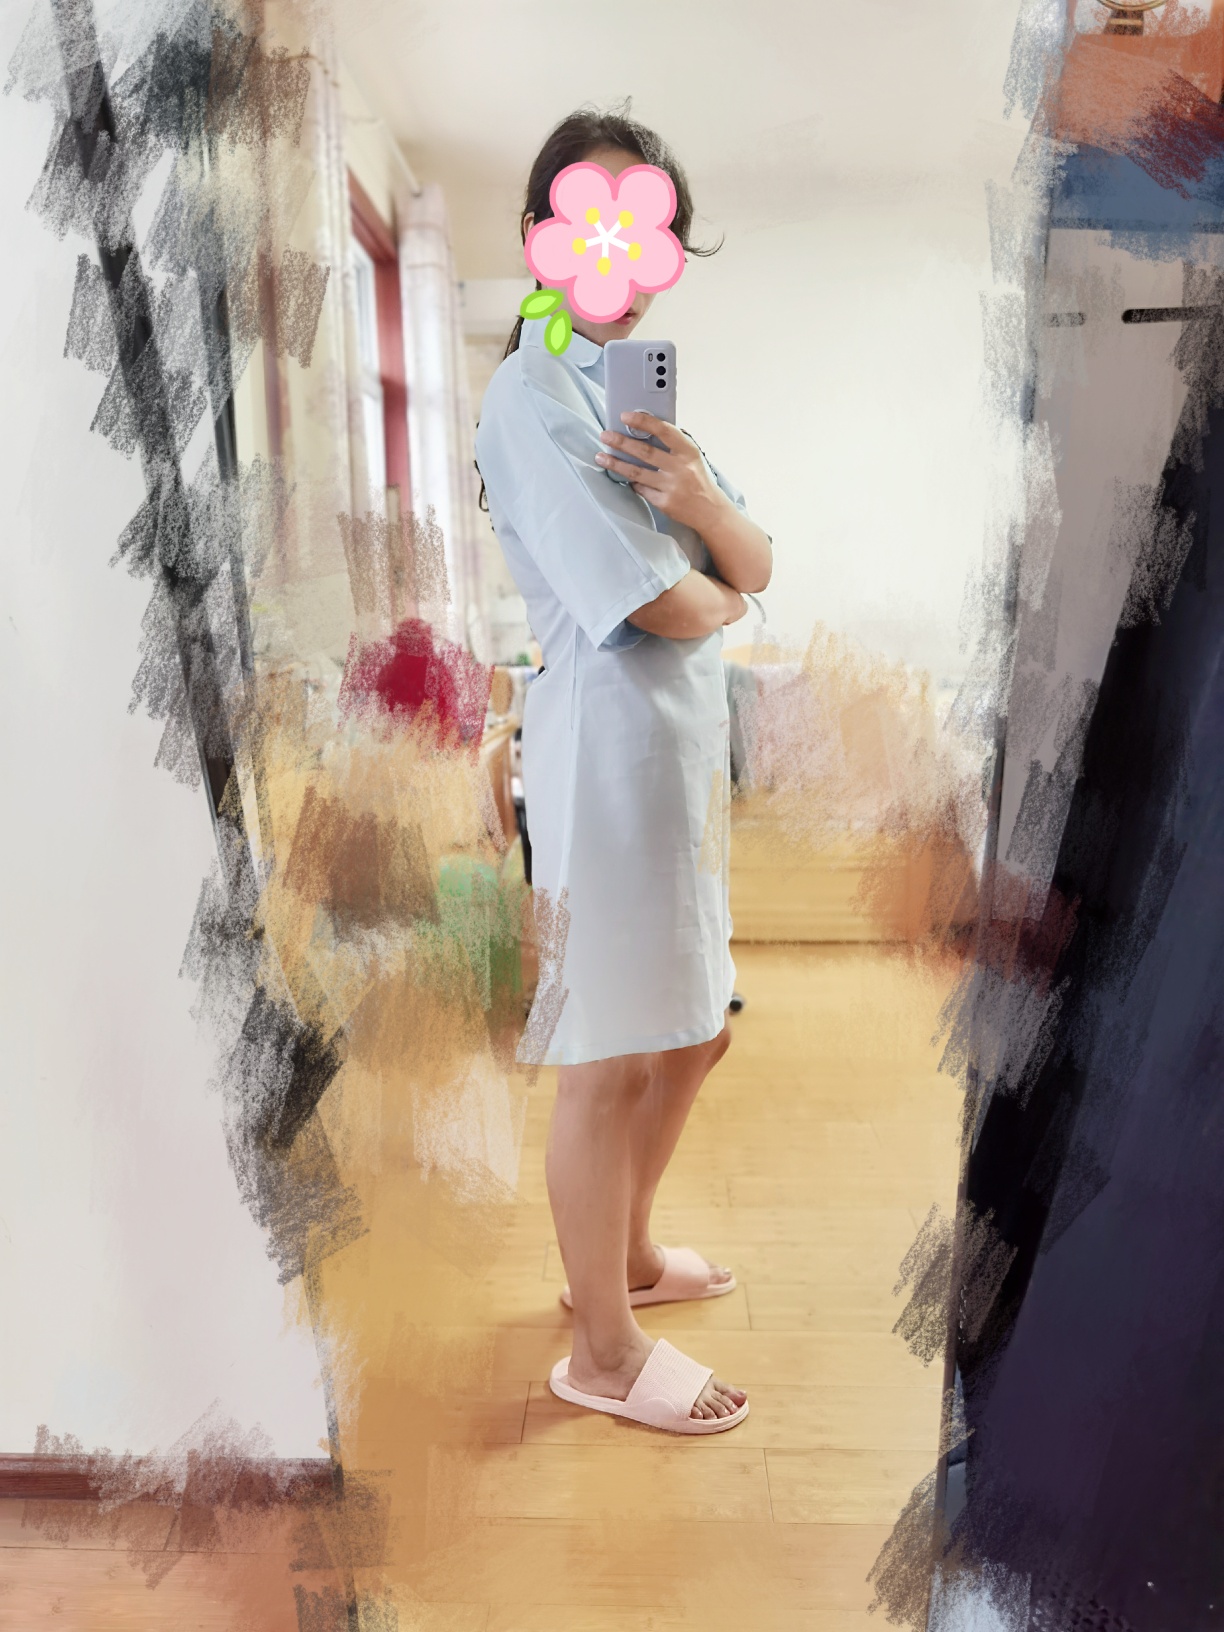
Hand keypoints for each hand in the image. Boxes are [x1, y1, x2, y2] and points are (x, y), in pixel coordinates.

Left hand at [595, 411, 727, 532]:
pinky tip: (622, 476)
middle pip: (645, 452)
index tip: (625, 416)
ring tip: (601, 456)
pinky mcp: (664, 502)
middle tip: (605, 436)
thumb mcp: (692, 456)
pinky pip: (641, 489)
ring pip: (637, 472)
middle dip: (621, 442)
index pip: (664, 431)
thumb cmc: (697, 478)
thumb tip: (645, 428)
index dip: (643, 422)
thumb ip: (673, 444)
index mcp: (688, 451)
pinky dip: (631, 482)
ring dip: (616, 463)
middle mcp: (680, 468)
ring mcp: (671, 486)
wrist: (709, 509)